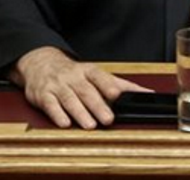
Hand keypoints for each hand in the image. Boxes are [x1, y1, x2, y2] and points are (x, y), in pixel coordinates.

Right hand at [10, 46, 149, 128]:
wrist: (41, 64)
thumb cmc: (76, 73)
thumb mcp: (98, 75)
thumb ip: (122, 85)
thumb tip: (148, 93)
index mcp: (89, 71)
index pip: (100, 76)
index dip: (107, 85)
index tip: (116, 94)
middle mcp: (74, 77)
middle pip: (86, 91)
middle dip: (98, 106)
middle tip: (108, 119)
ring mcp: (58, 86)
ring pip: (69, 99)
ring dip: (80, 113)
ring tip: (90, 125)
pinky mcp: (43, 95)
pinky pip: (50, 104)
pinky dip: (57, 114)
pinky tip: (65, 123)